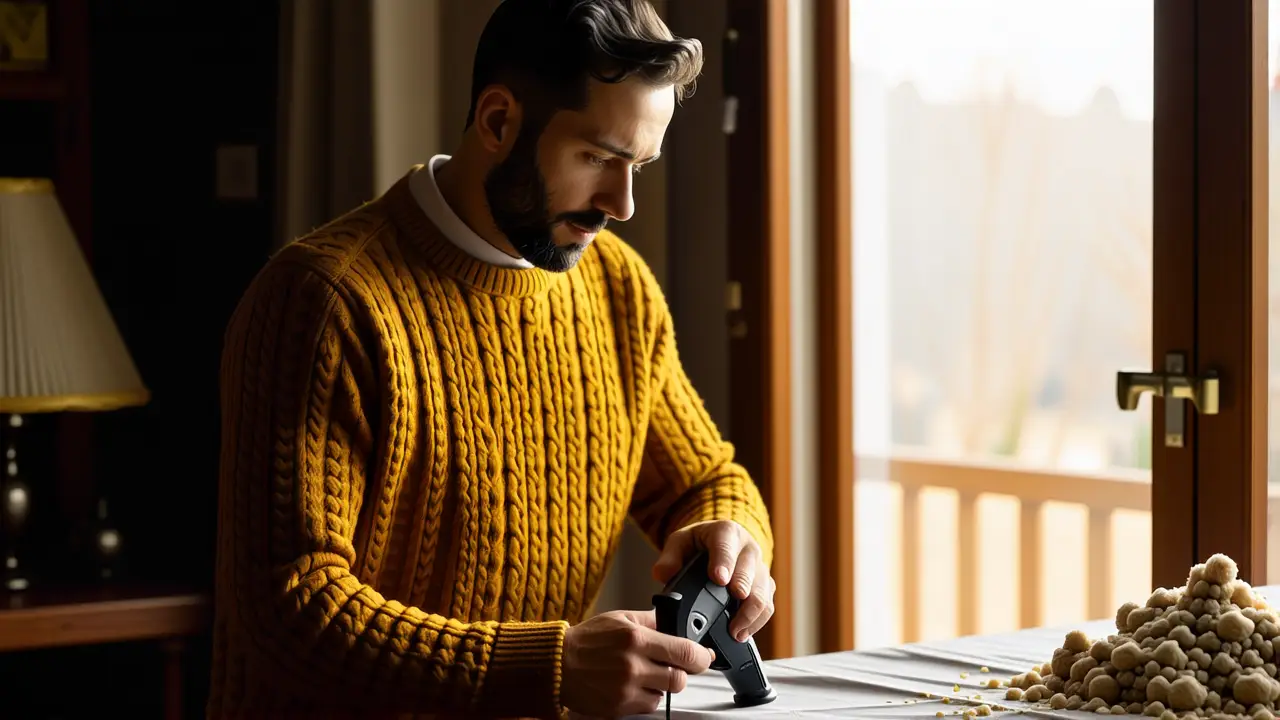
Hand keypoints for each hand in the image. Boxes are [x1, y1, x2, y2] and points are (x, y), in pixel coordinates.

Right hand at [560, 609, 714, 717]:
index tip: (704, 656)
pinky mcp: (618, 708)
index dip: (701, 656)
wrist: (556, 664)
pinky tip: (632, 684)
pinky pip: (647, 706)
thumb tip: (676, 619)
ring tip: (644, 673)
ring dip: (661, 685)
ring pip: (664, 694)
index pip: (684, 652)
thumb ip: (651, 619)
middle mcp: (632, 665)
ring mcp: (625, 689)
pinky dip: (645, 696)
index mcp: (635, 638)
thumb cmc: (586, 640)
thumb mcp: (619, 617)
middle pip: (679, 679)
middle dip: (680, 672)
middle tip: (671, 665)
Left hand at [652, 520, 774, 642]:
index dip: (724, 562)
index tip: (719, 579)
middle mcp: (748, 548)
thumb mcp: (680, 542)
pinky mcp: (766, 585)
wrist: (721, 542)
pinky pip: (768, 605)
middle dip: (743, 594)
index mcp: (726, 532)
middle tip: (732, 616)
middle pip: (751, 572)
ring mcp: (760, 567)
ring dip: (751, 614)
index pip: (726, 545)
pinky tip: (742, 633)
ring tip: (735, 632)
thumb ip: (669, 557)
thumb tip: (662, 574)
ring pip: (763, 592)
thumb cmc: (699, 543)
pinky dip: (757, 621)